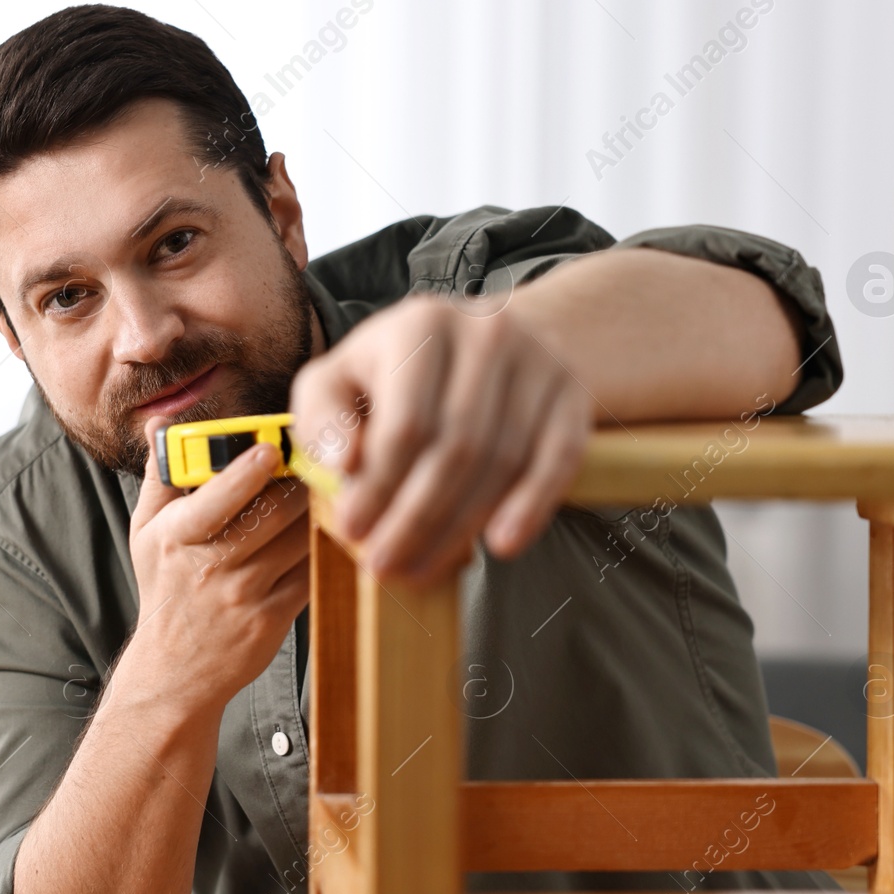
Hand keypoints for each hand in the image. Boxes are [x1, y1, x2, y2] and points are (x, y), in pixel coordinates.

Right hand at [121, 416, 311, 711]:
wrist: (174, 670)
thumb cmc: (164, 591)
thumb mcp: (146, 533)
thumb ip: (160, 477)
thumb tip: (163, 424)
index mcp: (178, 538)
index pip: (217, 500)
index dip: (247, 472)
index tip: (271, 448)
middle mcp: (211, 566)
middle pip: (270, 513)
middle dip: (298, 481)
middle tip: (316, 457)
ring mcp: (245, 595)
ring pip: (297, 539)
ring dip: (316, 509)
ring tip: (328, 487)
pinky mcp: (273, 618)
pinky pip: (310, 573)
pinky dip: (323, 548)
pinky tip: (327, 529)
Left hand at [289, 294, 591, 586]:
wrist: (488, 338)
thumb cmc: (398, 370)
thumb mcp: (339, 377)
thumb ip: (322, 417)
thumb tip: (345, 464)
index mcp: (421, 326)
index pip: (405, 424)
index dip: (378, 487)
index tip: (353, 530)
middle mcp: (487, 334)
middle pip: (455, 449)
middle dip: (416, 519)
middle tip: (385, 566)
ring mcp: (538, 361)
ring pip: (502, 461)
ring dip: (460, 527)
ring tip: (422, 567)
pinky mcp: (571, 393)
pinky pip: (558, 460)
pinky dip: (532, 506)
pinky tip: (502, 544)